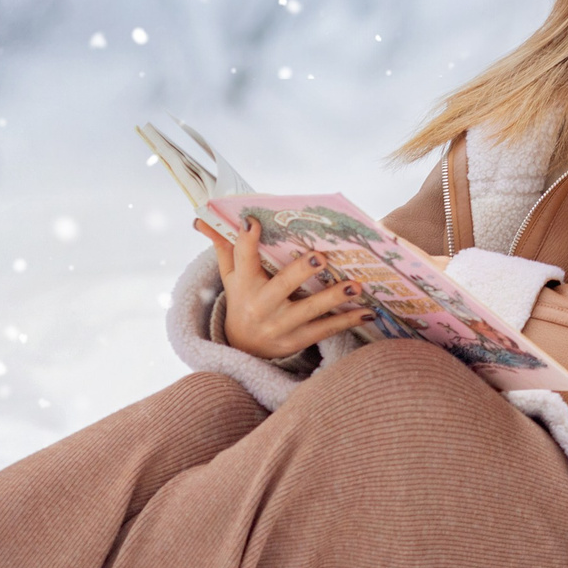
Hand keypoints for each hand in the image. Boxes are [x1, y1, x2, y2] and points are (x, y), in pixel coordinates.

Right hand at [194, 218, 376, 359]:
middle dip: (300, 272)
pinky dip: (347, 321)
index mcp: (243, 284)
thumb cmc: (242, 300)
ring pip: (309, 311)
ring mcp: (280, 326)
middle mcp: (261, 306)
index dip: (246, 240)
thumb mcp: (231, 277)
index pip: (242, 258)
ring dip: (334, 298)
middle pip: (281, 286)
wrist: (242, 348)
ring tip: (356, 285)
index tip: (254, 222)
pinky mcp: (297, 341)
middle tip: (320, 257)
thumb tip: (201, 220)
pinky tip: (367, 311)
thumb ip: (224, 247)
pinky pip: (324, 330)